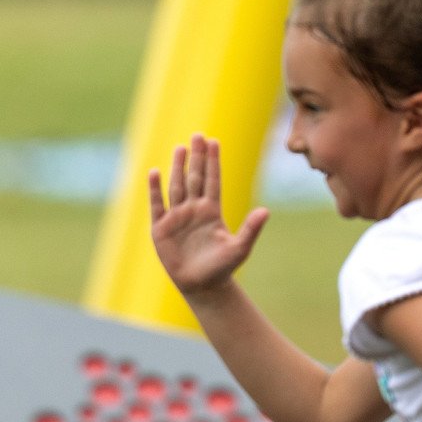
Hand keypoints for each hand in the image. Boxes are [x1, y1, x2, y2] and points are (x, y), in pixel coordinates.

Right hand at [147, 134, 270, 297]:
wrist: (201, 286)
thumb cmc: (222, 268)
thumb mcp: (240, 248)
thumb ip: (251, 229)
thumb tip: (266, 211)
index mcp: (212, 211)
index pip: (212, 181)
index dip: (213, 162)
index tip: (214, 142)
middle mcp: (194, 210)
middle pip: (195, 178)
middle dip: (196, 157)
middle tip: (197, 135)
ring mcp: (177, 217)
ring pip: (177, 186)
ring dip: (178, 167)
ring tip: (180, 148)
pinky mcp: (161, 228)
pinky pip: (157, 204)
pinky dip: (155, 189)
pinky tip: (155, 172)